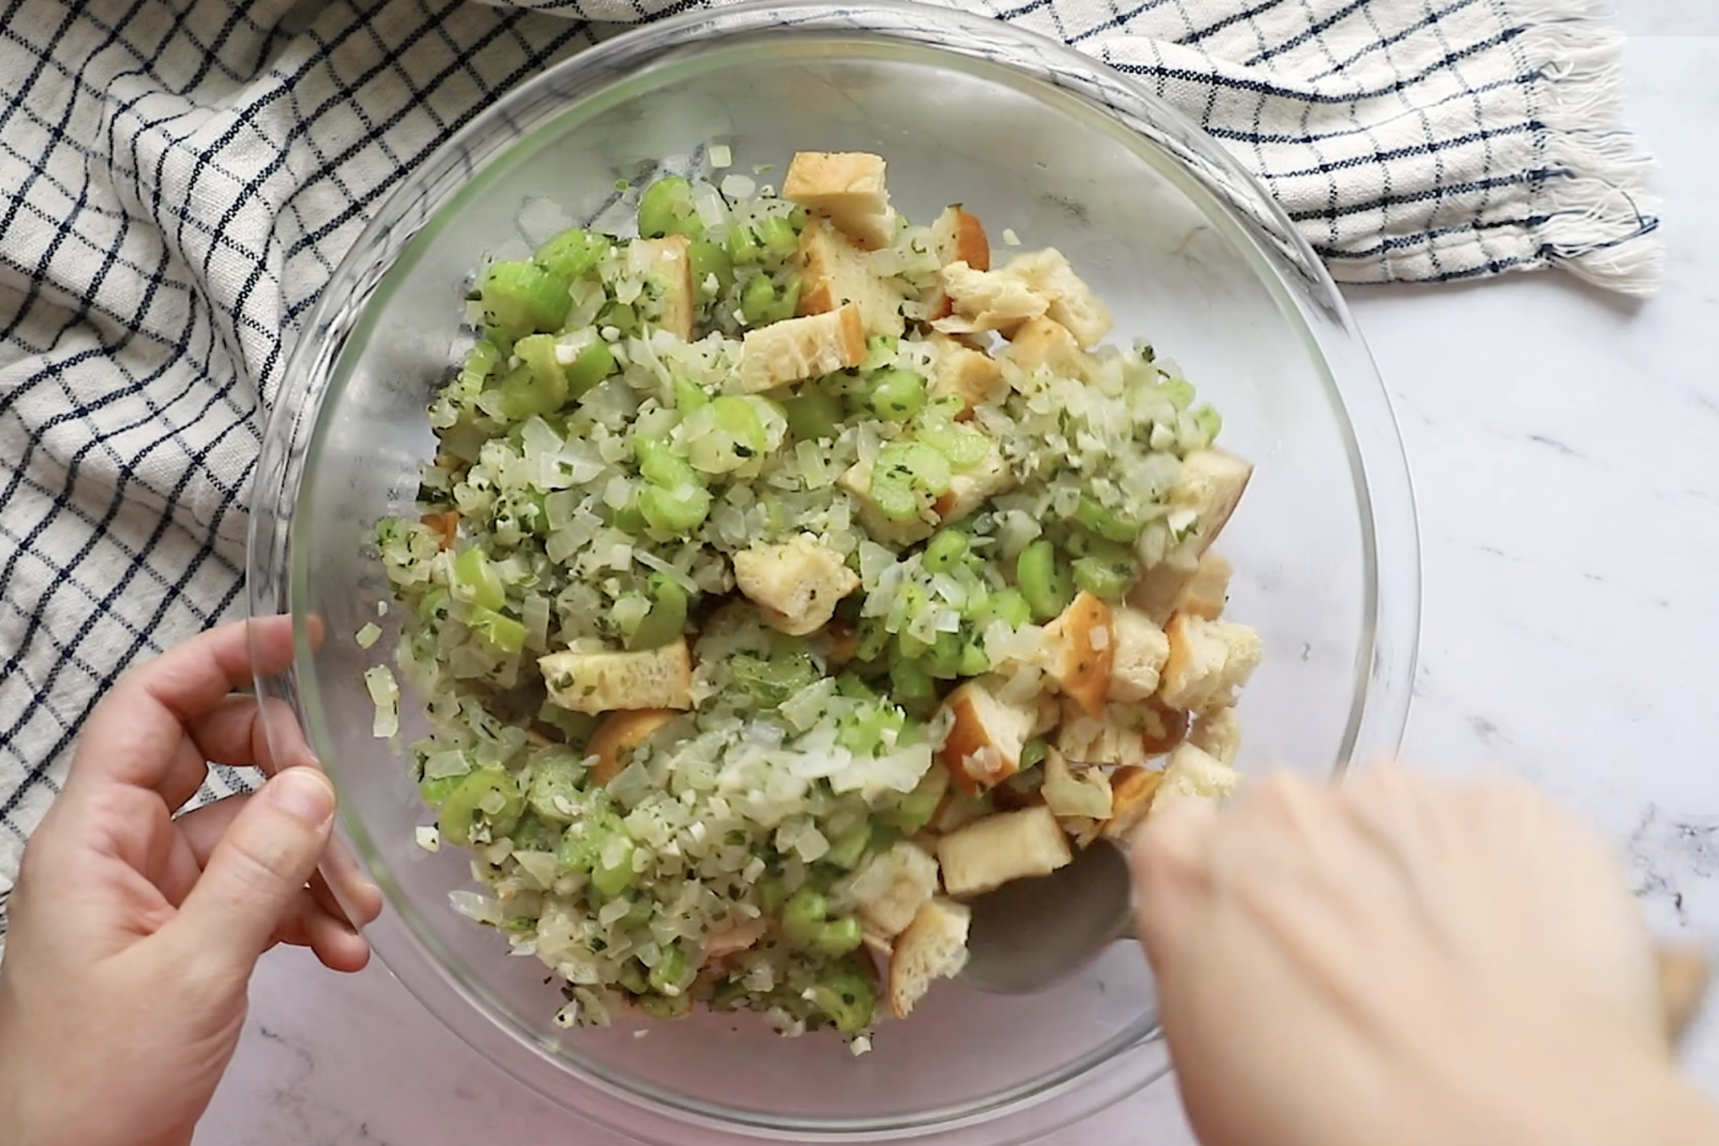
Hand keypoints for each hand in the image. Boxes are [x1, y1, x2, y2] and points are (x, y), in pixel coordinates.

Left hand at [0, 616, 383, 1145]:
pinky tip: (341, 952)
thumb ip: (258, 870)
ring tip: (358, 919)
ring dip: (313, 866)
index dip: (219, 658)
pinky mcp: (183, 936)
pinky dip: (304, 913)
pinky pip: (256, 892)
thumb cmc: (97, 1083)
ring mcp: (152, 894)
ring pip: (250, 833)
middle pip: (214, 760)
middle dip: (293, 784)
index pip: (148, 708)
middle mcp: (119, 851)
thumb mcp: (192, 970)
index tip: (298, 638)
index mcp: (92, 839)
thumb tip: (314, 782)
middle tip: (345, 819)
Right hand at [1130, 767, 1716, 1145]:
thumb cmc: (1333, 1122)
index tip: (1261, 942)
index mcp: (1191, 867)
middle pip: (1291, 821)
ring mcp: (1398, 795)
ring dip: (1408, 871)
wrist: (1506, 1127)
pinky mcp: (1506, 804)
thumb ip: (1206, 971)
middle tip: (1366, 970)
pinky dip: (1502, 876)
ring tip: (1452, 967)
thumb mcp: (1210, 1069)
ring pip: (1391, 818)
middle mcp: (1284, 806)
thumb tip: (1237, 954)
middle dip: (1322, 877)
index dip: (1229, 891)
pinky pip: (1488, 828)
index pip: (1185, 839)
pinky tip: (1517, 956)